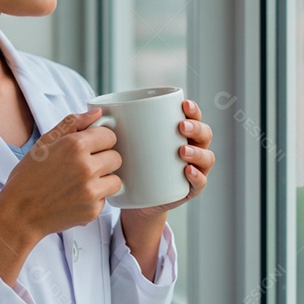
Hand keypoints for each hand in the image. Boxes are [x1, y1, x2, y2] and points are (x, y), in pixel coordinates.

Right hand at [0, 108, 121, 240]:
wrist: (19, 214)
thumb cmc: (28, 177)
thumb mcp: (44, 143)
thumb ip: (72, 123)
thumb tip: (97, 113)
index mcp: (74, 146)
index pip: (110, 136)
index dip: (100, 141)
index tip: (91, 147)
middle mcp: (86, 167)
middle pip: (116, 157)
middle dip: (104, 159)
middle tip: (85, 166)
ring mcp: (90, 191)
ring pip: (116, 180)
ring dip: (104, 180)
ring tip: (83, 182)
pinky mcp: (93, 211)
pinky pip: (106, 199)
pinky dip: (95, 199)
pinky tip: (76, 197)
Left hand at [127, 98, 215, 219]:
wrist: (135, 198)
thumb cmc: (131, 164)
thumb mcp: (126, 144)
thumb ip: (117, 128)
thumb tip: (97, 112)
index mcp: (180, 133)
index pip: (193, 116)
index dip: (193, 109)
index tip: (183, 104)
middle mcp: (191, 148)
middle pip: (204, 134)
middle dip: (196, 128)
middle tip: (181, 127)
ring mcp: (194, 169)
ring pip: (207, 158)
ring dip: (198, 153)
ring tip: (182, 151)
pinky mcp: (189, 189)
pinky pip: (200, 183)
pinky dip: (198, 177)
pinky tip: (188, 171)